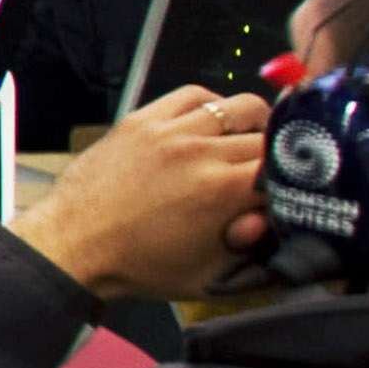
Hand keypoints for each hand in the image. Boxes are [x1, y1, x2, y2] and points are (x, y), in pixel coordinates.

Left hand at [13, 85, 277, 304]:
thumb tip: (272, 215)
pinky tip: (213, 123)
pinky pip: (193, 94)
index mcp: (225, 191)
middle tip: (268, 173)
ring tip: (250, 141)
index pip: (286, 170)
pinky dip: (213, 105)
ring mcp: (172, 131)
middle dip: (276, 158)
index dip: (294, 182)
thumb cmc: (141, 266)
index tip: (289, 190)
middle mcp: (203, 152)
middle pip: (268, 138)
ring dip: (255, 124)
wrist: (75, 245)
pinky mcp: (144, 120)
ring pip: (241, 106)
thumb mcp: (210, 272)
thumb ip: (253, 246)